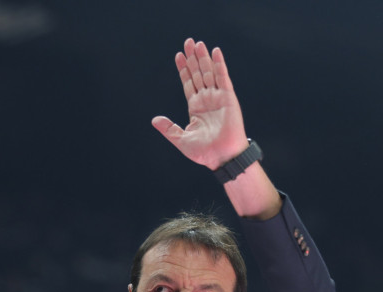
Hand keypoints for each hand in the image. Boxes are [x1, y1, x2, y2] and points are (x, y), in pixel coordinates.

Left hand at [152, 38, 247, 170]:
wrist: (222, 157)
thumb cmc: (205, 153)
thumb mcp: (181, 139)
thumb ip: (169, 128)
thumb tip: (154, 120)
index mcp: (196, 107)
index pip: (189, 83)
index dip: (184, 69)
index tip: (178, 55)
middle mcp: (207, 100)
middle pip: (198, 74)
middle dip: (193, 58)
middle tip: (188, 42)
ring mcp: (218, 97)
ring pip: (209, 72)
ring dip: (204, 57)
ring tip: (197, 43)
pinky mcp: (228, 98)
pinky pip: (223, 77)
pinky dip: (219, 64)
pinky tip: (215, 51)